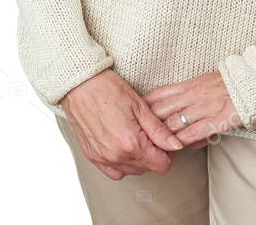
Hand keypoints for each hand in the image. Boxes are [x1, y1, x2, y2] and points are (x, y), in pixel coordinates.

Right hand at [61, 68, 184, 179]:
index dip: (167, 153)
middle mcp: (116, 156)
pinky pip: (113, 172)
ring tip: (135, 134)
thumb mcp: (140, 106)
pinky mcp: (92, 157)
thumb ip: (159, 130)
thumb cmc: (108, 89)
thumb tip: (176, 146)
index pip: (161, 165)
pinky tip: (122, 146)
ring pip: (131, 171)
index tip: (164, 140)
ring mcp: (102, 158)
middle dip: (153, 154)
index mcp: (131, 144)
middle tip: (149, 132)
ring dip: (138, 158)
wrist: (80, 84)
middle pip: (147, 168)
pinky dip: (121, 163)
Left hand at [141, 70, 245, 148]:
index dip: (144, 106)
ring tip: (153, 149)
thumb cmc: (229, 84)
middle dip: (147, 125)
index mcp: (189, 85)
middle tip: (138, 137)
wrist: (251, 83)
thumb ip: (190, 99)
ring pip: (173, 124)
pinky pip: (192, 133)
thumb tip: (179, 118)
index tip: (134, 115)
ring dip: (162, 138)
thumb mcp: (205, 84)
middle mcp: (191, 95)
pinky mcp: (214, 120)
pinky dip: (181, 142)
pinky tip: (175, 149)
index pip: (159, 94)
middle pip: (161, 110)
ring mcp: (202, 107)